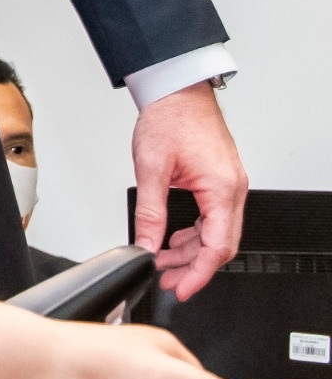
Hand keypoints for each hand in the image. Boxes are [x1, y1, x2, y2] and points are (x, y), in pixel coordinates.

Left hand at [132, 82, 247, 299]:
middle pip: (219, 244)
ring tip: (164, 260)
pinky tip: (174, 237)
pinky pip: (212, 215)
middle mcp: (232, 188)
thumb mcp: (150, 169)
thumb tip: (146, 244)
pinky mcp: (220, 179)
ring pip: (216, 231)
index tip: (180, 288)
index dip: (198, 274)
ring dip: (190, 249)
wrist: (176, 89)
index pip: (216, 247)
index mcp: (221, 188)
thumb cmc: (168, 118)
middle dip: (192, 265)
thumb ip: (150, 212)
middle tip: (166, 278)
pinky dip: (194, 231)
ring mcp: (228, 184)